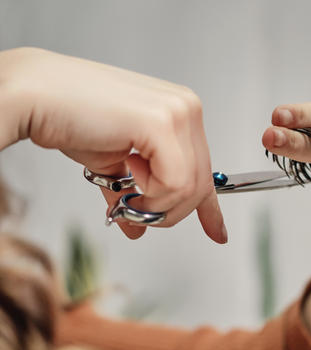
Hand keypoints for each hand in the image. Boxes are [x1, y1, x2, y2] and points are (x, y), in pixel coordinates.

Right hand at [0, 48, 225, 242]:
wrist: (34, 97)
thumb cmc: (69, 119)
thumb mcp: (113, 164)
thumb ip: (133, 192)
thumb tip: (138, 228)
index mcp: (180, 113)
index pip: (206, 169)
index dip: (210, 208)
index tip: (217, 233)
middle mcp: (187, 108)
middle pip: (200, 185)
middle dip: (166, 211)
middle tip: (132, 209)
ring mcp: (178, 112)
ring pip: (189, 188)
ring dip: (153, 203)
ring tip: (124, 186)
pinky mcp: (162, 122)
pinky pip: (174, 182)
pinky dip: (149, 193)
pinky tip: (125, 168)